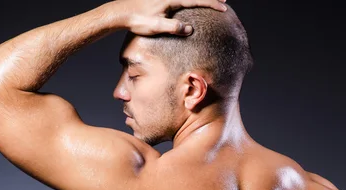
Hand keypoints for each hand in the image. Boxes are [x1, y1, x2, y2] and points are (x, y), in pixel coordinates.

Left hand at [113, 0, 227, 35]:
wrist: (120, 12)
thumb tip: (190, 29)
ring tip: (210, 1)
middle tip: (224, 0)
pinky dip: (189, 0)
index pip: (197, 0)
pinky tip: (189, 4)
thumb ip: (174, 27)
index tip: (224, 7)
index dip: (212, 3)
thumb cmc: (137, 20)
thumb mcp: (156, 26)